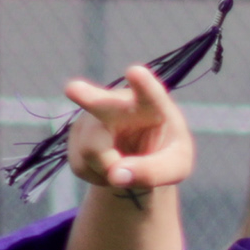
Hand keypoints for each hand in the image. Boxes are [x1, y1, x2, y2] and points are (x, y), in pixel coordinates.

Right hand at [63, 63, 193, 196]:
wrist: (143, 159)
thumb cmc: (167, 155)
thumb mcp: (176, 167)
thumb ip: (154, 172)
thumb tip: (116, 175)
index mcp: (153, 105)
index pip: (150, 94)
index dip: (143, 83)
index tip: (136, 72)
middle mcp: (119, 104)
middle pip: (98, 102)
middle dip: (85, 96)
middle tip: (73, 89)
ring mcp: (94, 117)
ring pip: (92, 151)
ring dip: (108, 169)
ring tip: (124, 165)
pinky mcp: (76, 136)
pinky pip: (81, 165)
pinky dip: (97, 176)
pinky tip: (108, 165)